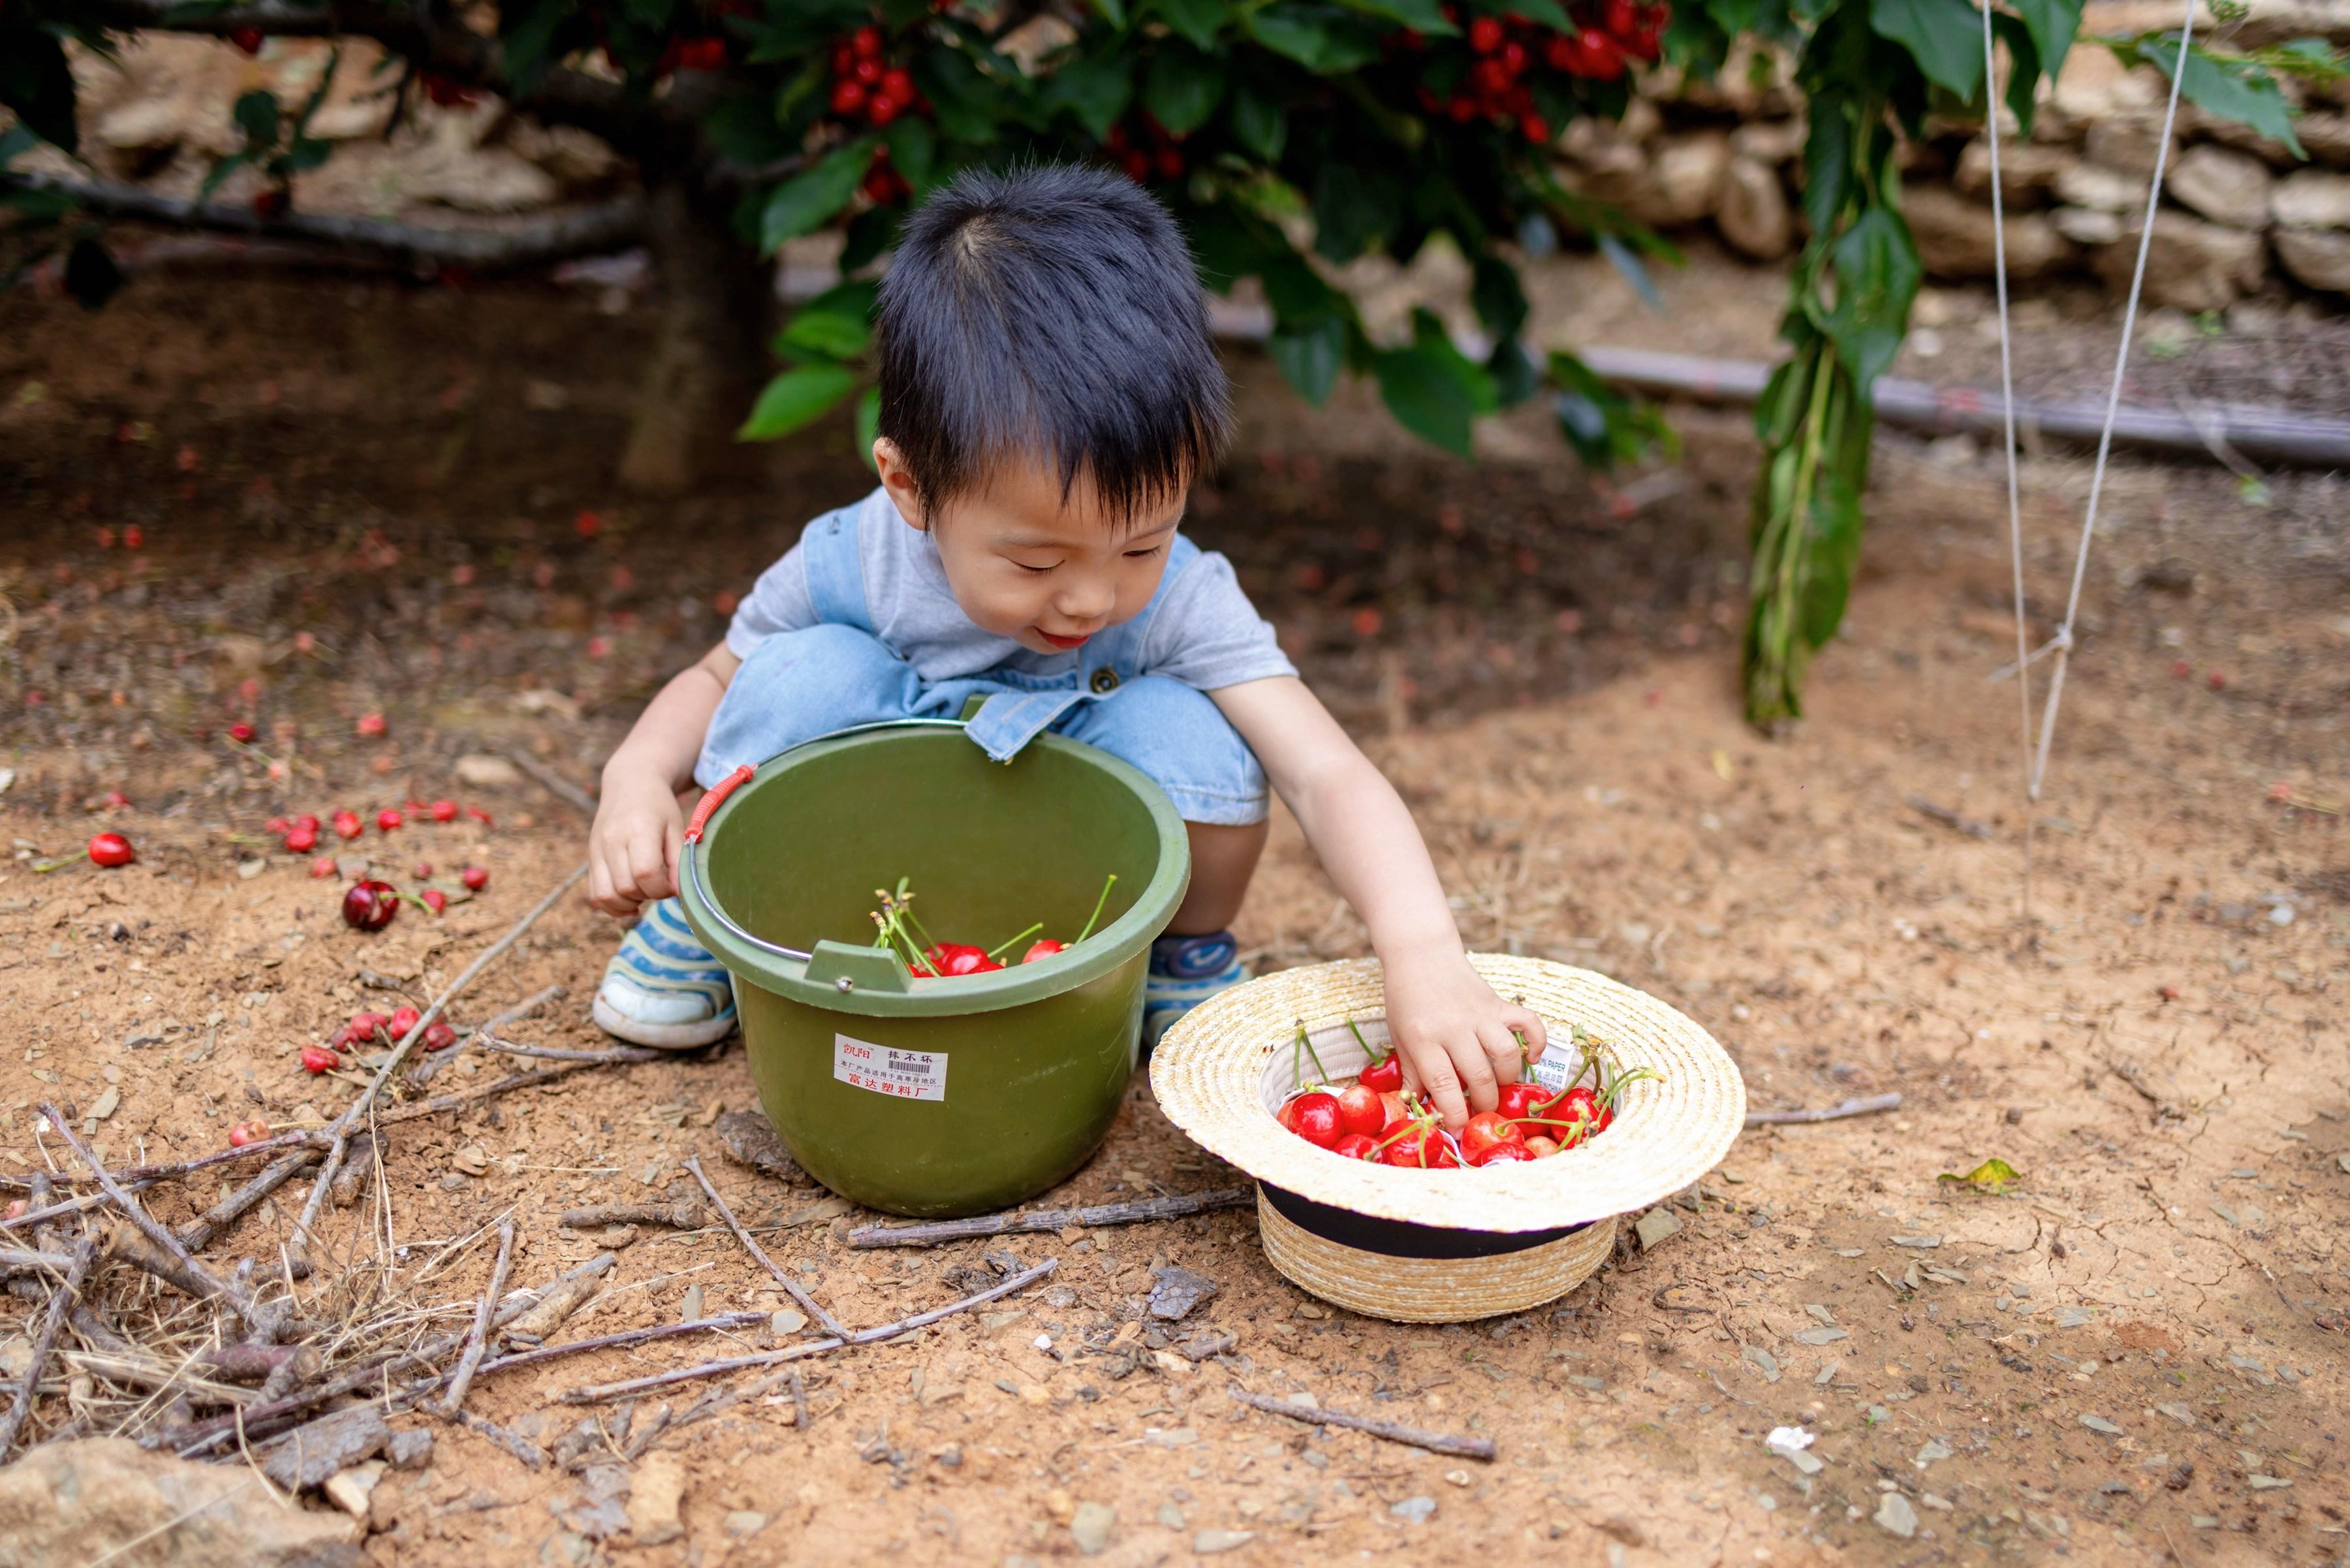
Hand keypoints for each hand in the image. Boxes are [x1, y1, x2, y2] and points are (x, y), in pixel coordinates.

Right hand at [587, 764, 686, 915]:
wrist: (629, 783)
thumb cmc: (659, 807)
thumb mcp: (676, 827)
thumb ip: (679, 861)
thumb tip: (681, 895)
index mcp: (638, 828)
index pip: (646, 873)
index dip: (663, 888)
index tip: (673, 884)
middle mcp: (612, 840)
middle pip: (626, 887)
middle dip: (648, 895)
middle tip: (660, 885)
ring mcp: (597, 849)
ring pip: (606, 895)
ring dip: (629, 904)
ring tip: (645, 891)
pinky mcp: (590, 858)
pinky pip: (595, 894)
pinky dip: (612, 906)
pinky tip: (630, 901)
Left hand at [1379, 945, 1548, 1130]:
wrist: (1421, 954)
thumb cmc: (1405, 1000)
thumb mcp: (1399, 1037)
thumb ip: (1412, 1073)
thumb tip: (1420, 1107)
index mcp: (1424, 1038)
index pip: (1444, 1086)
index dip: (1456, 1115)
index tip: (1460, 1131)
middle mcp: (1454, 1027)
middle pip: (1479, 1077)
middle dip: (1484, 1105)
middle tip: (1482, 1113)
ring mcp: (1480, 1014)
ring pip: (1506, 1055)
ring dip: (1507, 1079)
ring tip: (1499, 1087)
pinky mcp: (1498, 1003)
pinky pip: (1529, 1024)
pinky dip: (1537, 1043)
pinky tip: (1530, 1058)